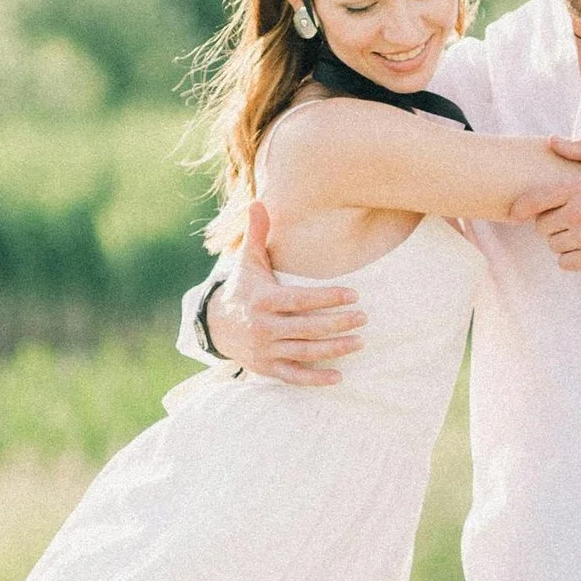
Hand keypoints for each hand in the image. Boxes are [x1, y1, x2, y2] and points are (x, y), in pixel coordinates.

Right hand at [205, 200, 366, 384]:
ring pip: (304, 352)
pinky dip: (316, 379)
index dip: (327, 298)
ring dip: (334, 349)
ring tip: (360, 342)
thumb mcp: (248, 261)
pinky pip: (294, 376)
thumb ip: (257, 234)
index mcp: (263, 300)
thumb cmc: (243, 287)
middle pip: (306, 327)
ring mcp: (265, 350)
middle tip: (364, 318)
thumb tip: (258, 201)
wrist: (215, 325)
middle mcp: (263, 327)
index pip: (300, 300)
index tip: (354, 294)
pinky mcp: (267, 368)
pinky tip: (339, 376)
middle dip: (337, 324)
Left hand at [521, 138, 580, 269]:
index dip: (520, 207)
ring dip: (561, 238)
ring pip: (553, 245)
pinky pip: (566, 262)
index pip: (534, 199)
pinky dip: (571, 256)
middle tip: (569, 215)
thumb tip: (551, 140)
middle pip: (542, 225)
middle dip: (550, 220)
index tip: (515, 212)